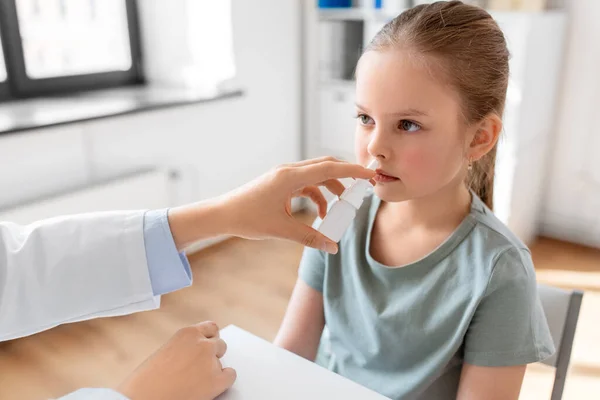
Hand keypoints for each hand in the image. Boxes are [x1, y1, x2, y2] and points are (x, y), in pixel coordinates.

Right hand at [117, 322, 234, 399]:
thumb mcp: (164, 353)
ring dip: (215, 366)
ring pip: (222, 360)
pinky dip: (224, 380)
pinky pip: (230, 375)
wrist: (142, 398)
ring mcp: (211, 362)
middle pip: (219, 344)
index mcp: (187, 333)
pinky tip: (212, 385)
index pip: (210, 328)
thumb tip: (192, 354)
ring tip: (200, 378)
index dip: (209, 338)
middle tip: (201, 365)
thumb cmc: (145, 381)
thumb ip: (182, 348)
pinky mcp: (216, 380)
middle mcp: (202, 344)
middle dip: (212, 353)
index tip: (209, 343)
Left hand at [168, 157, 374, 253]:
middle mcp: (289, 171)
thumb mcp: (282, 230)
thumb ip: (310, 237)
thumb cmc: (247, 218)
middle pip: (326, 166)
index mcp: (290, 177)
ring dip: (330, 190)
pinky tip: (319, 214)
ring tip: (338, 210)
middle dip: (345, 177)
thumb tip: (332, 247)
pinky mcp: (280, 183)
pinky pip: (306, 184)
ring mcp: (284, 176)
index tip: (370, 174)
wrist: (222, 214)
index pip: (329, 168)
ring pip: (316, 176)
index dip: (353, 171)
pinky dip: (317, 196)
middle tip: (361, 189)